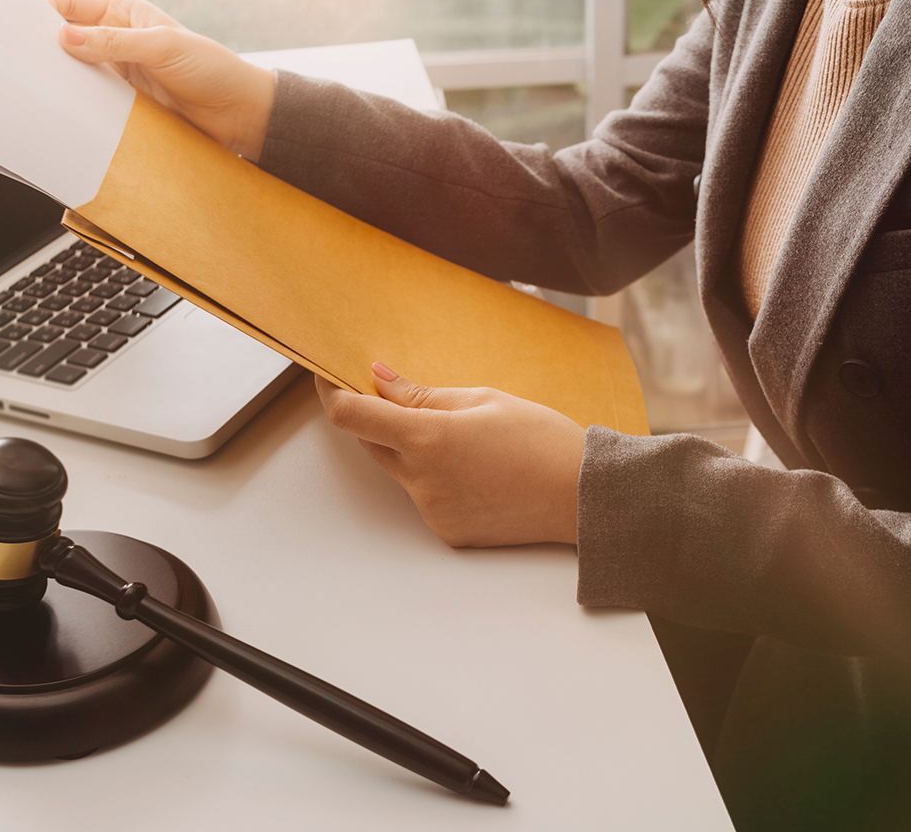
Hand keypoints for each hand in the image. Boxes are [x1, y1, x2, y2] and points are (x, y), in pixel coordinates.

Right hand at [42, 0, 275, 159]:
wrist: (239, 114)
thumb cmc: (211, 70)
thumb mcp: (164, 48)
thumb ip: (115, 43)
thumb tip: (64, 37)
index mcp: (122, 13)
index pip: (68, 1)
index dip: (43, 9)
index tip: (23, 29)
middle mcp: (114, 40)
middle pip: (62, 36)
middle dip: (41, 46)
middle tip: (18, 64)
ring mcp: (116, 73)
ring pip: (72, 71)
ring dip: (56, 79)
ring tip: (32, 91)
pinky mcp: (121, 104)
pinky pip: (88, 101)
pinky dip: (74, 105)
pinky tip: (60, 114)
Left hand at [315, 363, 586, 547]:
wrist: (583, 496)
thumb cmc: (541, 439)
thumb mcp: (483, 400)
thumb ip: (422, 394)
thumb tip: (379, 378)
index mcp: (427, 438)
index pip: (352, 416)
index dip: (331, 394)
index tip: (327, 378)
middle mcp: (421, 480)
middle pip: (373, 443)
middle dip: (378, 419)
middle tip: (402, 397)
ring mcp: (432, 510)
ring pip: (402, 471)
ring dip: (414, 451)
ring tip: (470, 441)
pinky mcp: (447, 532)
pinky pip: (426, 497)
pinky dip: (439, 479)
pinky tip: (480, 472)